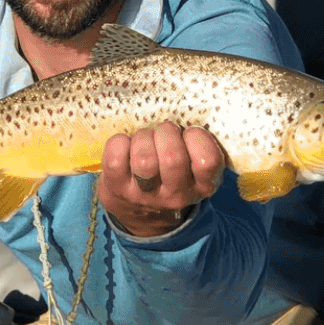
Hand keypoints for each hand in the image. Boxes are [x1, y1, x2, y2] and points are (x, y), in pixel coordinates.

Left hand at [99, 122, 224, 236]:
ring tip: (144, 139)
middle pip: (172, 157)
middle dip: (166, 133)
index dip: (197, 138)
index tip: (188, 133)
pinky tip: (126, 145)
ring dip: (143, 138)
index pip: (208, 161)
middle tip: (163, 133)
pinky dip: (119, 142)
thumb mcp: (195, 166)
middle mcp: (176, 195)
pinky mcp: (117, 189)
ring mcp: (145, 195)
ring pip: (144, 158)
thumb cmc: (173, 174)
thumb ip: (197, 145)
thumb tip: (183, 112)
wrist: (142, 213)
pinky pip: (115, 157)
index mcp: (202, 185)